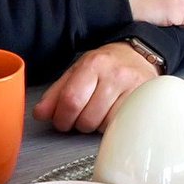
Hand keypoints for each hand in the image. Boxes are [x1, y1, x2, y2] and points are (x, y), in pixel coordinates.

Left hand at [33, 43, 158, 132]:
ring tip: (98, 113)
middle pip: (86, 118)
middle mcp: (115, 75)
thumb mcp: (77, 71)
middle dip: (77, 124)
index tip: (61, 120)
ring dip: (95, 126)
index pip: (71, 100)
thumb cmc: (106, 65)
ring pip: (103, 126)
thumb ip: (56, 93)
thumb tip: (40, 114)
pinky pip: (120, 127)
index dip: (61, 118)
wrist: (139, 56)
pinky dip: (111, 127)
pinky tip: (111, 115)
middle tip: (78, 118)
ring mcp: (132, 89)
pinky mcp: (144, 103)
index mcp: (93, 64)